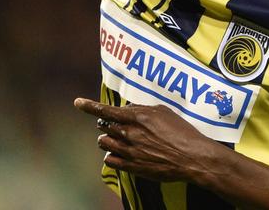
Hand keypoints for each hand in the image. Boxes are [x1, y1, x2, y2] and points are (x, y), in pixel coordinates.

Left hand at [74, 97, 214, 181]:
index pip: (105, 110)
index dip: (89, 106)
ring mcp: (129, 152)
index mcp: (136, 118)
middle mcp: (129, 134)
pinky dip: (112, 155)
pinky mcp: (132, 167)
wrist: (191, 157)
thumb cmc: (180, 131)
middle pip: (104, 126)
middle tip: (116, 124)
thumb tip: (127, 110)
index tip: (77, 102)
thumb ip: (141, 109)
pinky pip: (110, 160)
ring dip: (107, 139)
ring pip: (103, 143)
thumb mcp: (162, 111)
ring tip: (118, 138)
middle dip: (106, 123)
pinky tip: (120, 153)